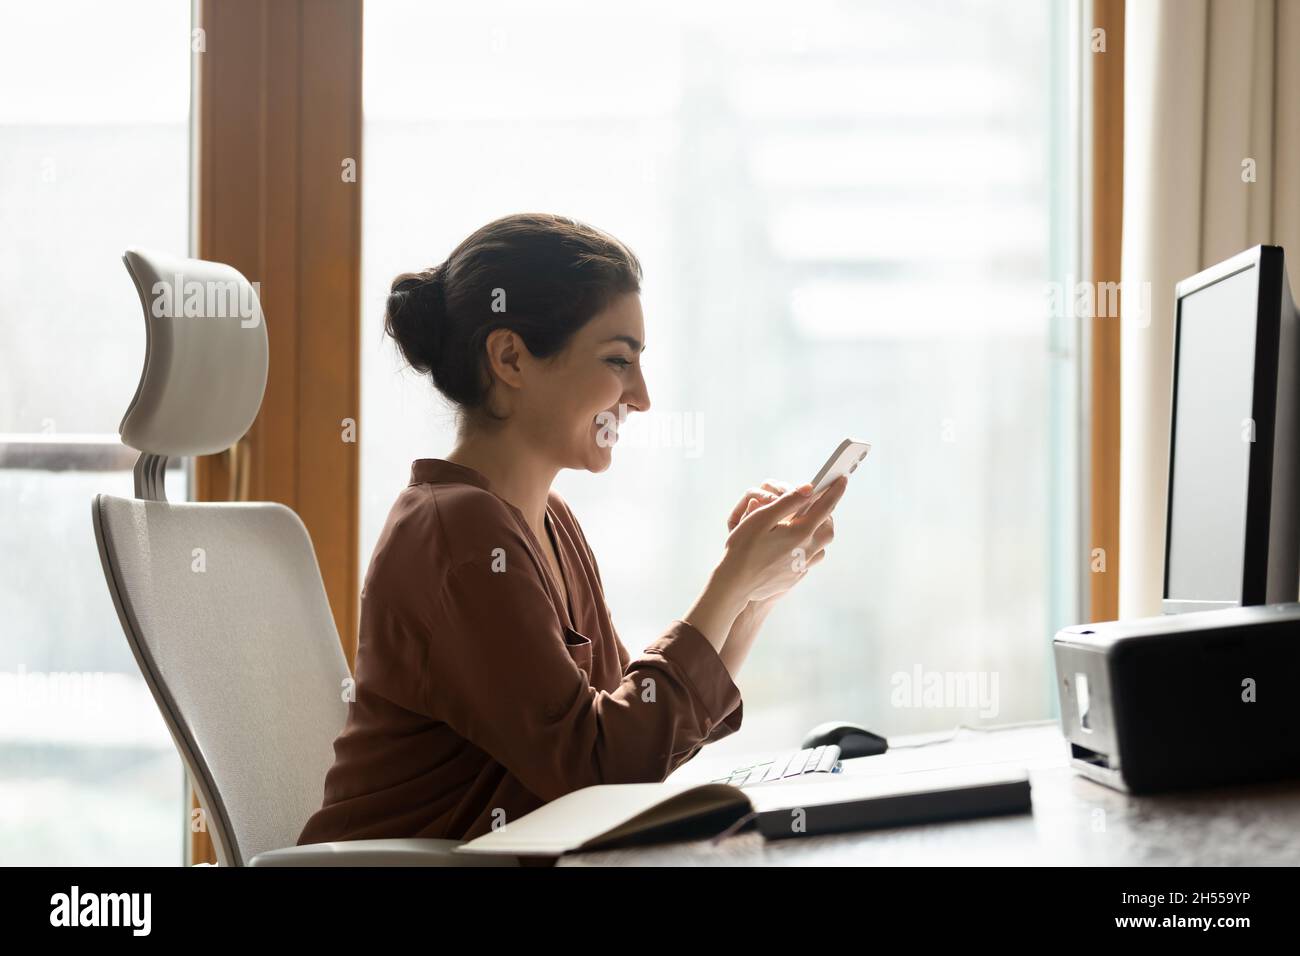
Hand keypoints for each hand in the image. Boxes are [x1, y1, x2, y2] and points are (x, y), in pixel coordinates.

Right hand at [719, 475, 846, 603]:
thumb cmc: (743, 548)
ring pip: (822, 545)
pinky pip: (812, 558)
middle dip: (828, 512)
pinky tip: (797, 544)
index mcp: (800, 533)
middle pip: (829, 528)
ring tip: (809, 522)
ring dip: (820, 530)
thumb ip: (787, 502)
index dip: (835, 491)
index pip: (825, 506)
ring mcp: (802, 566)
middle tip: (820, 502)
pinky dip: (811, 546)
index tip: (843, 478)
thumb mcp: (761, 519)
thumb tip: (809, 488)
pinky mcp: (795, 576)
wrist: (735, 584)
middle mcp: (806, 550)